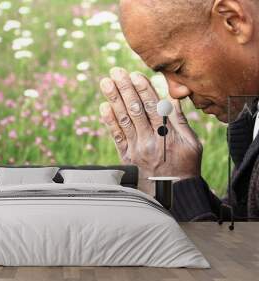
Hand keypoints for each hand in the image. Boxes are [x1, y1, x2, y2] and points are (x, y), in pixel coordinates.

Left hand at [99, 67, 201, 194]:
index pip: (153, 107)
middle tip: (115, 72)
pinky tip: (104, 107)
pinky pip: (116, 136)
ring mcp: (136, 148)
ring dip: (114, 99)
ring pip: (124, 119)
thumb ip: (179, 120)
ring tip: (106, 83)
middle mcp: (149, 140)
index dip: (143, 89)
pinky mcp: (126, 157)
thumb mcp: (191, 142)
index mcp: (167, 135)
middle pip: (135, 109)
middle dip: (125, 89)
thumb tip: (171, 97)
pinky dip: (110, 121)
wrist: (173, 194)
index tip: (135, 75)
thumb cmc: (185, 166)